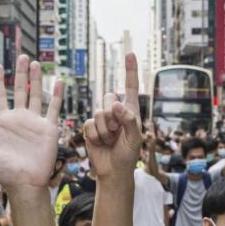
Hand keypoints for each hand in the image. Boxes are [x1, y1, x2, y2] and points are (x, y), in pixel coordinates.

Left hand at [0, 55, 61, 189]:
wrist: (23, 184)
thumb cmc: (1, 171)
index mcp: (3, 122)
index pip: (0, 96)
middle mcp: (19, 119)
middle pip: (20, 90)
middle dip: (21, 74)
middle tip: (22, 56)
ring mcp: (34, 123)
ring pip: (36, 95)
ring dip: (36, 79)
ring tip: (35, 63)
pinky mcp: (48, 129)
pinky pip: (53, 108)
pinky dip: (56, 95)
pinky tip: (58, 82)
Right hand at [84, 53, 143, 179]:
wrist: (113, 171)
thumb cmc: (128, 155)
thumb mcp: (135, 138)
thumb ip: (129, 120)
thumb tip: (116, 104)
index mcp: (130, 111)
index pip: (130, 87)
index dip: (130, 71)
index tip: (129, 54)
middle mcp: (115, 112)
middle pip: (108, 97)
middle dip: (112, 116)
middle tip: (117, 132)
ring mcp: (102, 119)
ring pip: (99, 113)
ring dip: (105, 130)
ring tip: (110, 141)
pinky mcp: (90, 127)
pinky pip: (89, 124)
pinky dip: (95, 135)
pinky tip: (100, 143)